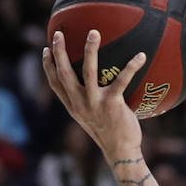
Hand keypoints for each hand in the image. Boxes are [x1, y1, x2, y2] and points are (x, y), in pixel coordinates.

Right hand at [42, 29, 146, 163]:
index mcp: (74, 107)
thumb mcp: (92, 119)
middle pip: (64, 73)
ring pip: (88, 71)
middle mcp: (80, 104)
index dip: (48, 66)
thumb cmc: (110, 134)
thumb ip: (87, 102)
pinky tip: (141, 56)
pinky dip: (132, 66)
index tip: (45, 50)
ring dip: (90, 50)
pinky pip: (122, 80)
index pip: (55, 84)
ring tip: (93, 33)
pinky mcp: (113, 104)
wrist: (122, 152)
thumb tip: (93, 87)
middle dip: (60, 52)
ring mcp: (95, 104)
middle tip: (58, 34)